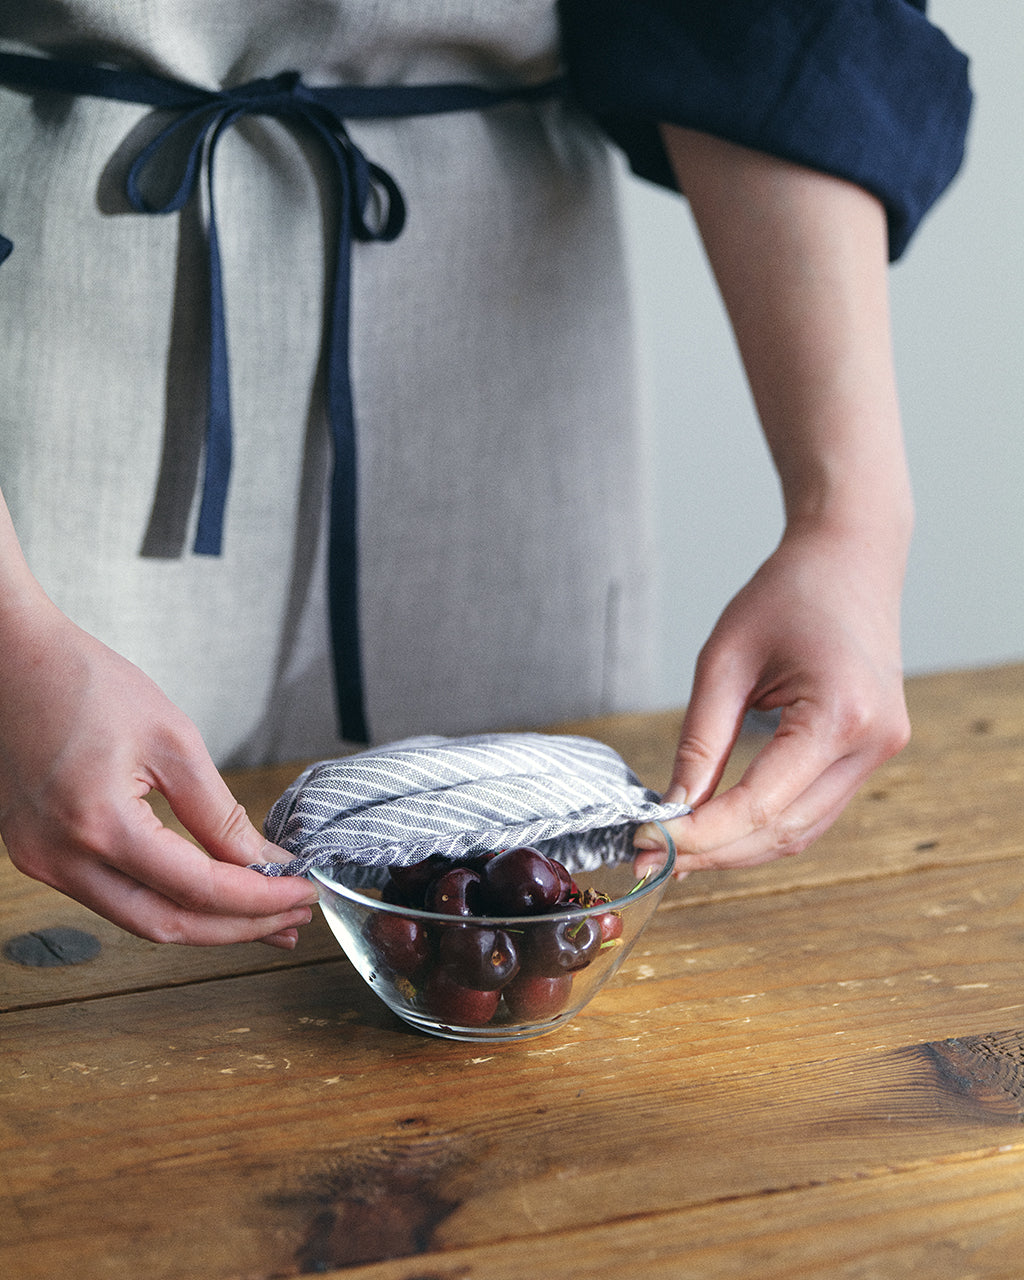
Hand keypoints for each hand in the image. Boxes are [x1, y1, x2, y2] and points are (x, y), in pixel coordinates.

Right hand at [0, 593, 319, 947]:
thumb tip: (264, 861)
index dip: (258, 899)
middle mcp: (60, 857)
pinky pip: (113, 897)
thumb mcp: (172, 739)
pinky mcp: (40, 856)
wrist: (12, 661)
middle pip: (166, 924)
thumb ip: (218, 812)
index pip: (197, 888)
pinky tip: (208, 893)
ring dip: (205, 922)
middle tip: (292, 919)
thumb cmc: (85, 683)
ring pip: (138, 920)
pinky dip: (166, 900)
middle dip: (238, 928)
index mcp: (98, 823)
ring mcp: (43, 862)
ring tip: (263, 914)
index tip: (302, 892)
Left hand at [635, 523, 910, 874]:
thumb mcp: (725, 660)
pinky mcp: (871, 753)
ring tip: (675, 851)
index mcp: (839, 714)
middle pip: (784, 831)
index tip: (646, 842)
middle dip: (713, 852)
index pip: (762, 804)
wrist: (850, 557)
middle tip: (650, 857)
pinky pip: (814, 810)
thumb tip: (671, 808)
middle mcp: (872, 743)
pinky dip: (765, 828)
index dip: (701, 834)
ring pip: (802, 832)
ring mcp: (880, 752)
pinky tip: (717, 831)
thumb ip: (700, 741)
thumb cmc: (787, 593)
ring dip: (738, 849)